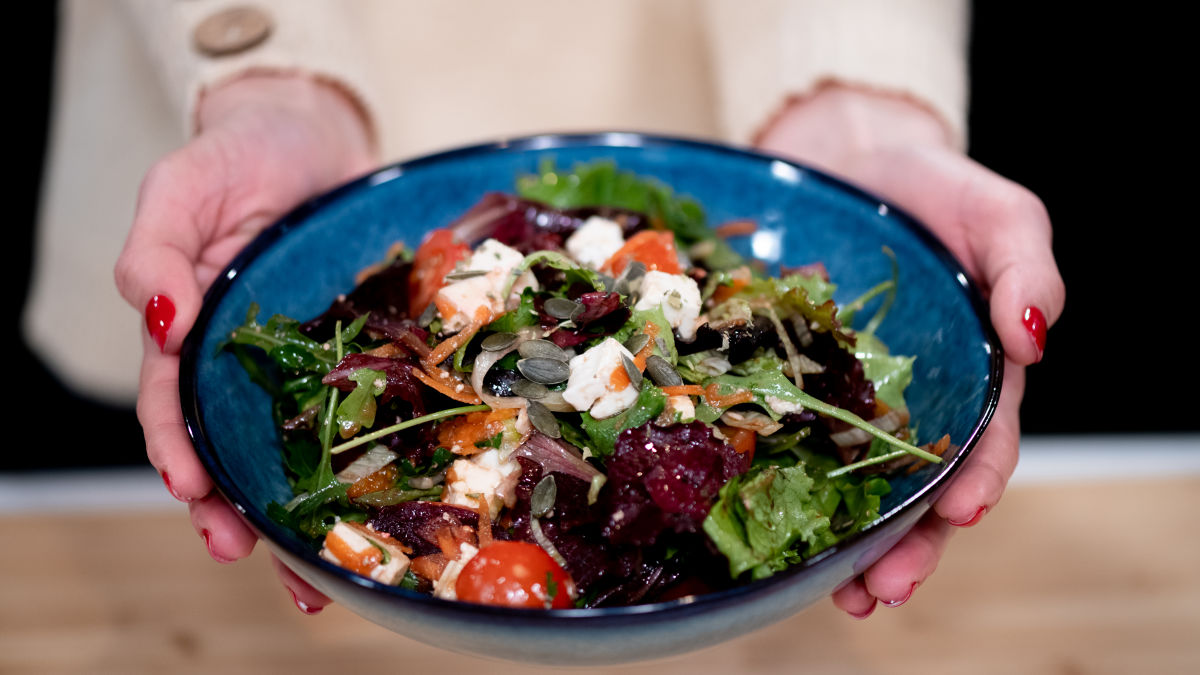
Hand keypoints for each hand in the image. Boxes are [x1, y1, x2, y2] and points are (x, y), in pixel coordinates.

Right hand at [114, 74, 376, 613]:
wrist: (316, 131)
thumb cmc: (243, 152)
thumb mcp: (184, 185)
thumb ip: (156, 247)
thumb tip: (160, 317)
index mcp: (190, 329)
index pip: (171, 402)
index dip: (175, 448)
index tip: (192, 489)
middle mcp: (241, 358)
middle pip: (226, 444)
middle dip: (230, 506)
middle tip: (246, 553)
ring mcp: (299, 360)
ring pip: (287, 445)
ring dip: (291, 508)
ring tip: (311, 570)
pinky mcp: (352, 349)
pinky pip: (353, 409)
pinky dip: (360, 458)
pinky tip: (377, 503)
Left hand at [756, 85, 1064, 616]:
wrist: (843, 161)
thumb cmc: (930, 188)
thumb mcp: (999, 212)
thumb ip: (1029, 268)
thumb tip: (1033, 340)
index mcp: (971, 373)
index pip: (986, 441)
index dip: (977, 481)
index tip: (963, 511)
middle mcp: (911, 401)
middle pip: (919, 487)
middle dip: (910, 545)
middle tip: (886, 590)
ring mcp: (845, 397)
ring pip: (854, 485)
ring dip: (851, 544)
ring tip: (839, 593)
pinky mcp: (788, 382)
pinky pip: (785, 439)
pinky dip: (781, 485)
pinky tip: (768, 527)